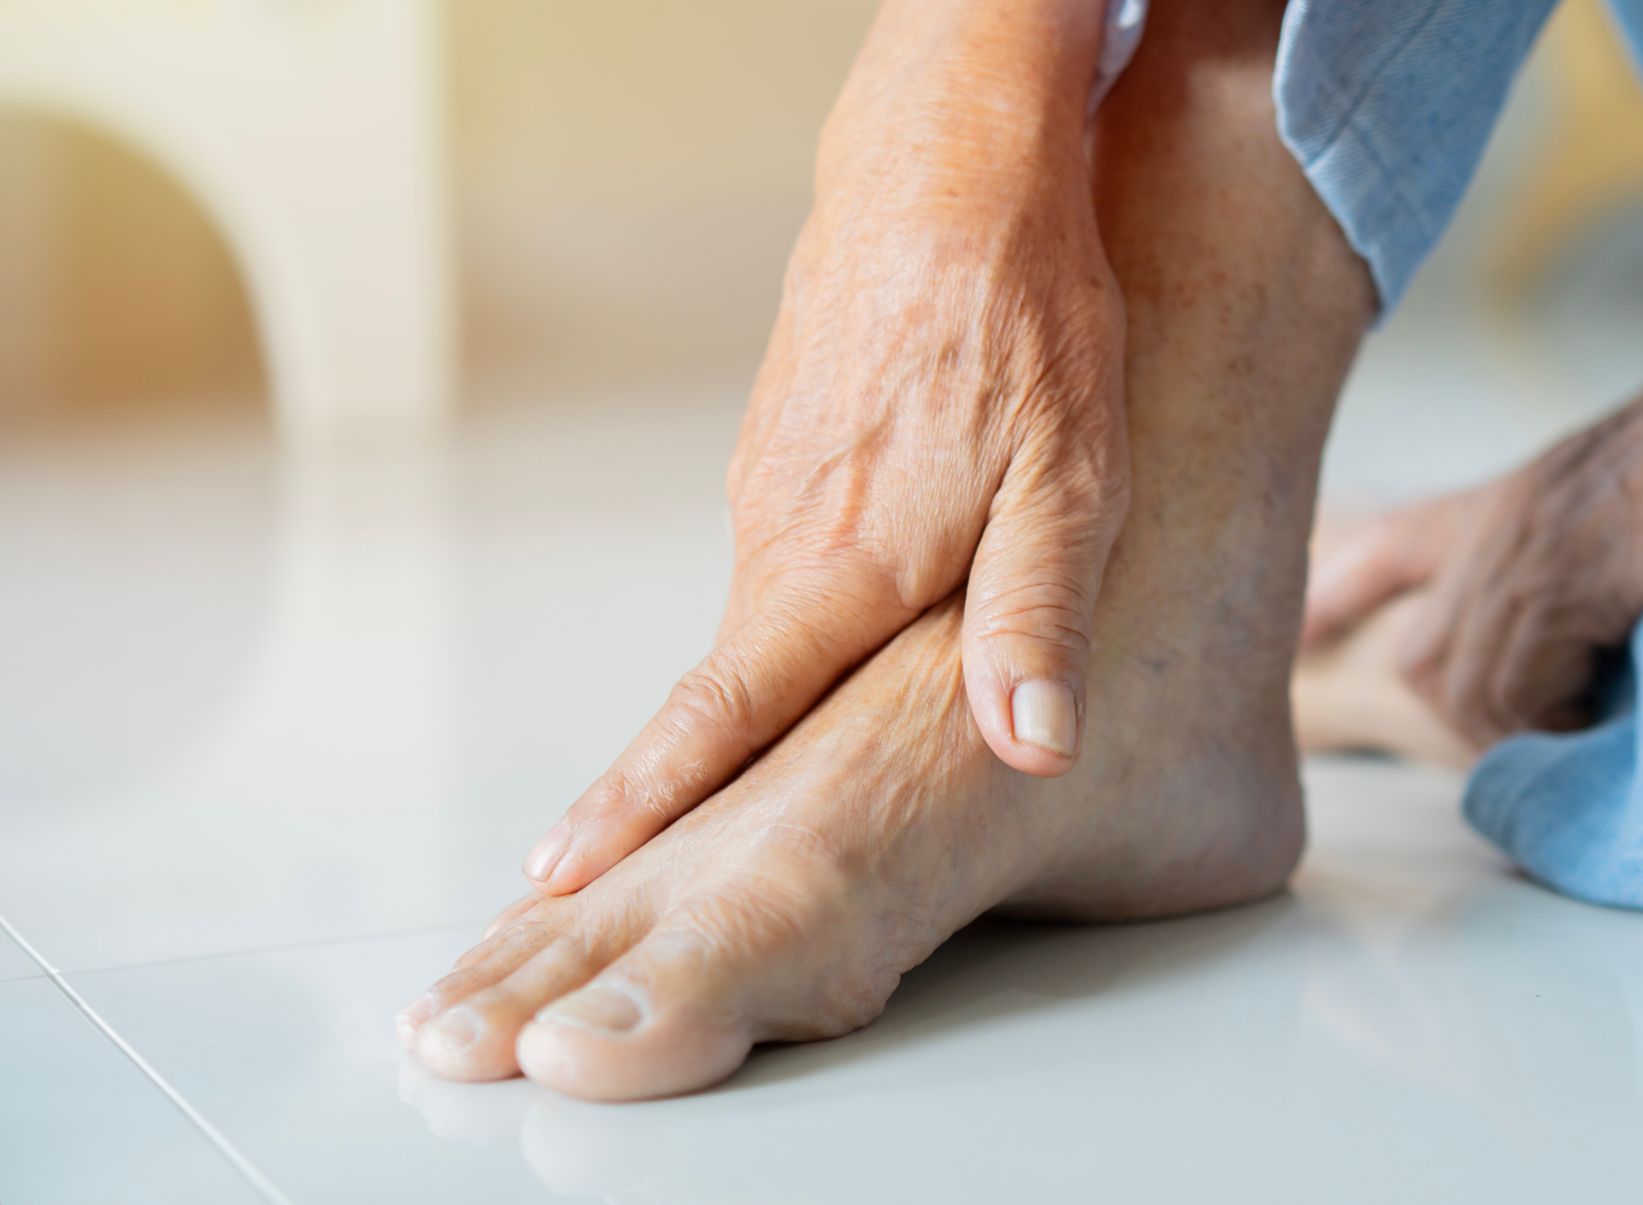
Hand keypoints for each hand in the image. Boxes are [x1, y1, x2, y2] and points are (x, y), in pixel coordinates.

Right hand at [521, 0, 1129, 894]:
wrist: (955, 169)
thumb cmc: (1023, 325)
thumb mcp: (1071, 486)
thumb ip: (1037, 624)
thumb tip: (1033, 750)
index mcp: (836, 570)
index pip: (719, 717)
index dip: (643, 804)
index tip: (559, 872)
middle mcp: (780, 534)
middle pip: (728, 687)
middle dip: (677, 781)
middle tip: (618, 861)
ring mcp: (774, 481)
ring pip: (765, 617)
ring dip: (754, 694)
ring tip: (741, 770)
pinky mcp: (789, 439)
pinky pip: (786, 551)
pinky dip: (796, 607)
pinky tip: (834, 619)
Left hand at [1303, 225, 1642, 745]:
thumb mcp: (1612, 493)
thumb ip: (1567, 555)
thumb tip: (1576, 645)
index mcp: (1500, 502)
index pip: (1389, 547)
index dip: (1338, 597)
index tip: (1300, 641)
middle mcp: (1492, 528)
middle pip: (1424, 664)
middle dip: (1470, 722)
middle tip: (1552, 735)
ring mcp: (1523, 552)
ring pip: (1471, 688)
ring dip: (1526, 730)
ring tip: (1594, 724)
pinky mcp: (1569, 578)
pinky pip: (1526, 689)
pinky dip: (1564, 721)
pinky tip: (1614, 708)